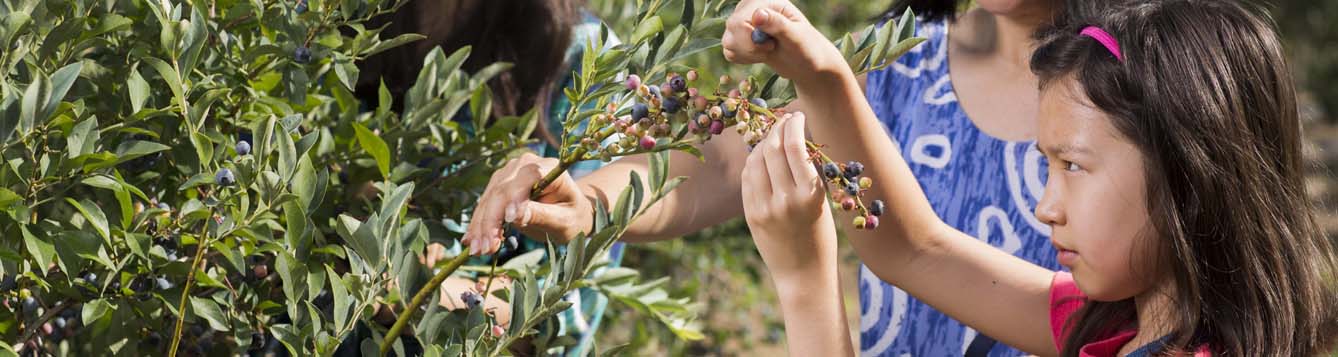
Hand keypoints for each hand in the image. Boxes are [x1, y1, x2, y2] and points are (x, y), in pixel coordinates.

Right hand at [461, 153, 592, 255]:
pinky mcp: (498, 186)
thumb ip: (541, 215)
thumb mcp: (563, 220)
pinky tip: (471, 242)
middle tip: (486, 248)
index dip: (515, 197)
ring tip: (478, 250)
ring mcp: (508, 173)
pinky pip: (484, 205)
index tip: (509, 221)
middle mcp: (524, 164)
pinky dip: (478, 225)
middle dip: (492, 220)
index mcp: (549, 167)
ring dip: (481, 226)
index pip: (528, 177)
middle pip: (502, 190)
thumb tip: (515, 215)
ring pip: (488, 199)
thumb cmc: (572, 216)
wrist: (569, 211)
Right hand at [722, 1, 847, 85]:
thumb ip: (777, 24)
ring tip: (767, 50)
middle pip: (731, 28)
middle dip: (749, 47)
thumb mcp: (795, 36)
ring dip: (747, 53)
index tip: (771, 45)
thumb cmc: (807, 48)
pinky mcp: (740, 36)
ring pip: (728, 41)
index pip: (740, 19)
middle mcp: (752, 7)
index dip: (750, 38)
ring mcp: (744, 21)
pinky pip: (728, 51)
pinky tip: (759, 55)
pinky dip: (743, 58)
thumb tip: (757, 14)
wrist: (808, 63)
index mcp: (766, 0)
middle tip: (770, 48)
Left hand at [741, 112, 837, 278]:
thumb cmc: (820, 235)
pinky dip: (753, 162)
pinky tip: (761, 156)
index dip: (793, 124)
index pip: (795, 146)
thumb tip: (792, 137)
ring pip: (756, 160)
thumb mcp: (821, 201)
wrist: (804, 273)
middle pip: (772, 148)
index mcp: (809, 194)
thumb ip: (806, 173)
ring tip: (772, 137)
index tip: (797, 115)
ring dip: (763, 143)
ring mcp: (764, 207)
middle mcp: (785, 199)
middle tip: (783, 120)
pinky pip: (747, 178)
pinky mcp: (751, 214)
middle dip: (777, 128)